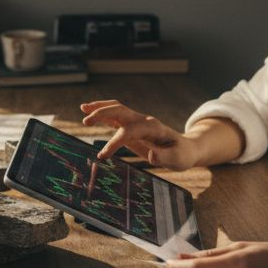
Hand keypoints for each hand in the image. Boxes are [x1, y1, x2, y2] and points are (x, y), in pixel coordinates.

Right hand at [79, 100, 199, 168]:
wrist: (185, 148)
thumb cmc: (181, 155)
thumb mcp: (177, 160)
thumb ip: (164, 158)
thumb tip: (151, 156)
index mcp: (153, 128)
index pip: (129, 131)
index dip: (115, 142)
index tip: (102, 155)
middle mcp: (144, 121)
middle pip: (120, 111)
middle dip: (102, 114)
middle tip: (85, 121)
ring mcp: (137, 122)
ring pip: (116, 109)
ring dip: (100, 108)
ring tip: (82, 108)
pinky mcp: (132, 126)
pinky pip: (115, 116)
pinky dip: (102, 113)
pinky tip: (88, 112)